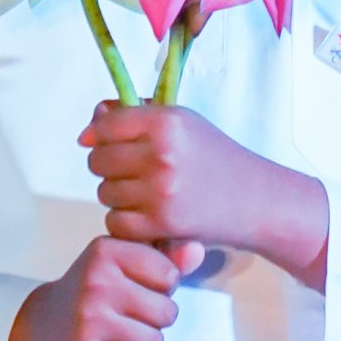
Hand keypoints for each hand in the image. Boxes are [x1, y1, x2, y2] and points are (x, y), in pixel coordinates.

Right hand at [2, 236, 180, 340]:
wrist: (41, 324)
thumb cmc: (91, 289)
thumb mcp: (121, 262)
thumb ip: (163, 257)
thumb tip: (198, 252)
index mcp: (106, 250)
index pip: (169, 275)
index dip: (163, 287)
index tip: (141, 288)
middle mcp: (97, 280)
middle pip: (166, 311)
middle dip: (157, 319)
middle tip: (131, 315)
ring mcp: (90, 317)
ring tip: (123, 333)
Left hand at [79, 103, 328, 287]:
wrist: (255, 199)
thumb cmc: (214, 156)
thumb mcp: (181, 122)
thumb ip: (132, 117)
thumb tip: (85, 133)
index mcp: (166, 122)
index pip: (105, 125)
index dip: (100, 135)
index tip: (107, 142)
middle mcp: (161, 154)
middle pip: (98, 160)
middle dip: (108, 166)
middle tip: (133, 170)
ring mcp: (160, 191)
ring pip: (104, 192)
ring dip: (118, 195)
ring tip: (147, 192)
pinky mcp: (161, 224)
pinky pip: (115, 221)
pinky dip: (126, 221)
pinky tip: (148, 214)